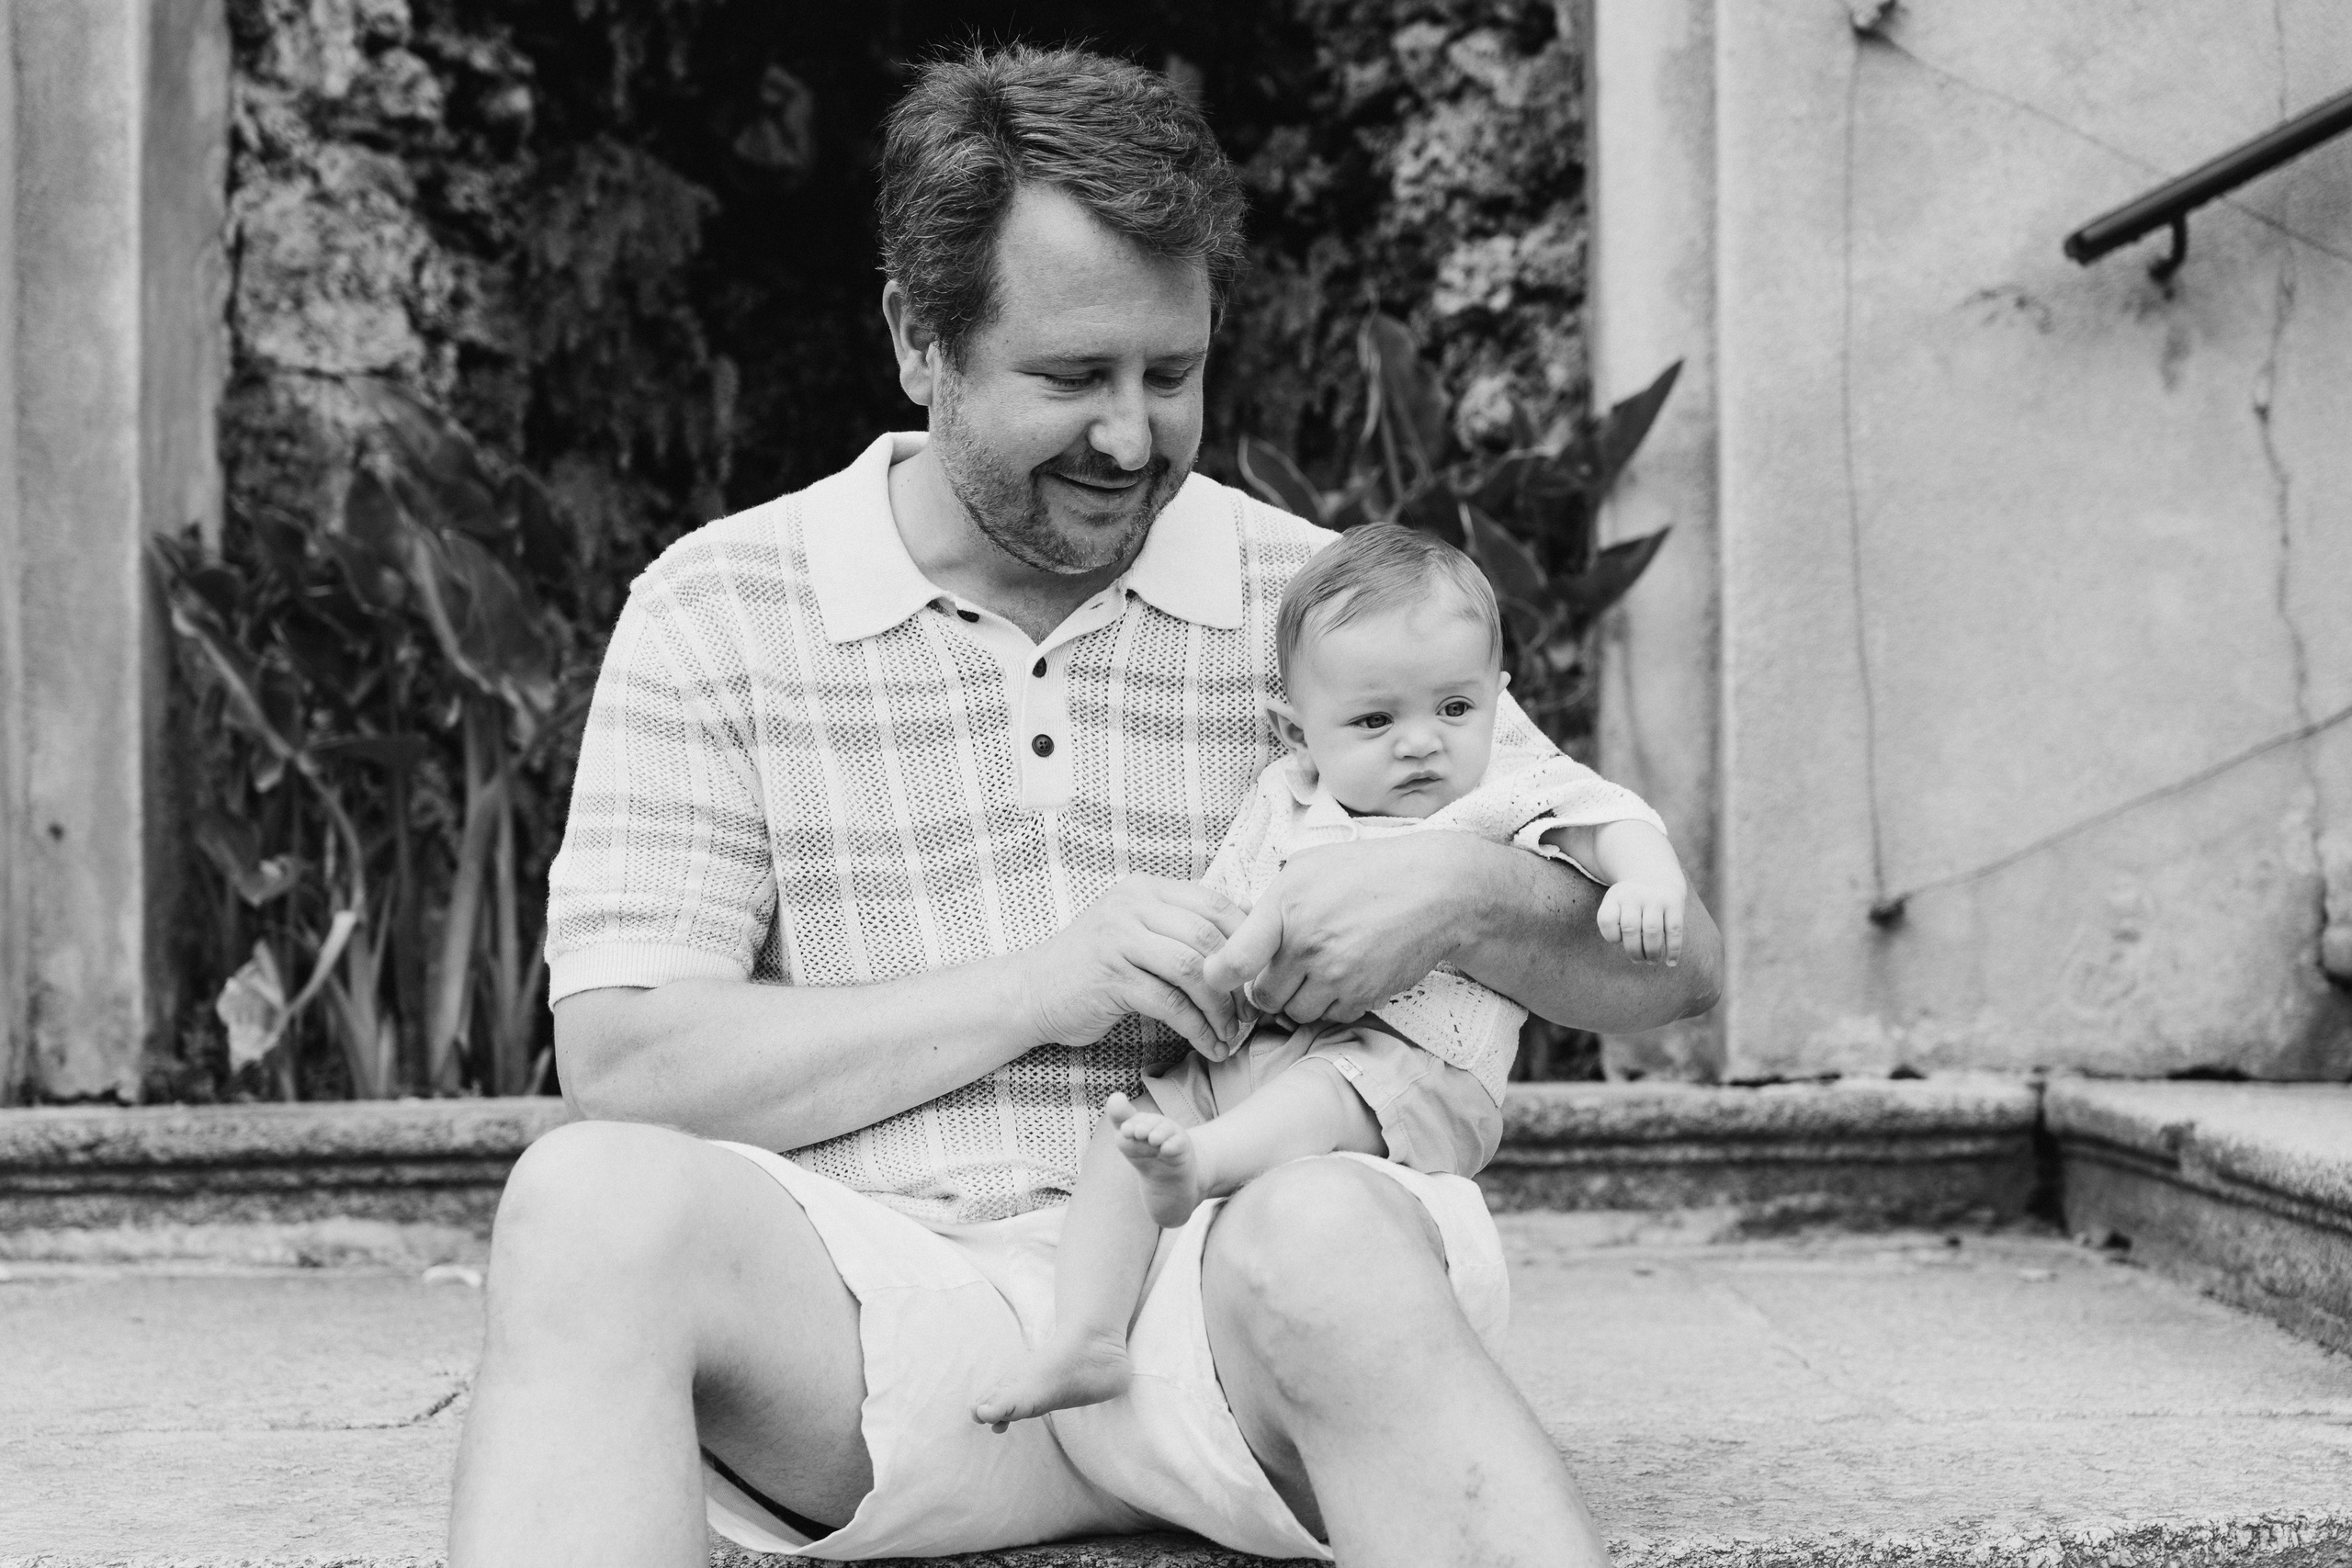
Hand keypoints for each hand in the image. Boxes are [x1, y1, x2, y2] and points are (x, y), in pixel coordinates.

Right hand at [1019, 876, 1246, 1056]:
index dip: (1247, 940)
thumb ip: (1182, 924)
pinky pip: (1170, 1004)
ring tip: (1230, 1033)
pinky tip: (1209, 1046)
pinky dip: (1197, 1029)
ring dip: (1220, 1008)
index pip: (1214, 903)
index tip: (1259, 975)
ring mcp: (1119, 939)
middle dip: (1237, 979)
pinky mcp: (1111, 978)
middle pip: (1208, 936)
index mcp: (1145, 889)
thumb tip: (1250, 923)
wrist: (1032, 992)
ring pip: (1192, 970)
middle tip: (1248, 1011)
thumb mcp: (1138, 931)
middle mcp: (1132, 906)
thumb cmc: (1094, 965)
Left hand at [1200, 834, 1469, 1023]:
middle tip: (1286, 969)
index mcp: (1284, 907)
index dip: (1217, 977)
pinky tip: (1345, 977)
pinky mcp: (1363, 994)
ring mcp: (1336, 974)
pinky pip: (1331, 1017)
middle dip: (1270, 987)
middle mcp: (1306, 945)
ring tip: (1319, 971)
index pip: (1232, 961)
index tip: (1218, 978)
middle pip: (1263, 997)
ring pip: (1296, 1014)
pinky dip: (1333, 1006)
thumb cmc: (1368, 872)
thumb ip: (1271, 902)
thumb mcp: (1308, 867)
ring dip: (1301, 1000)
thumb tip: (1239, 932)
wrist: (1434, 890)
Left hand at [1595, 879, 1685, 964]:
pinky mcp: (1674, 903)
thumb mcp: (1615, 905)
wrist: (1655, 876)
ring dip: (1652, 952)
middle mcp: (1634, 894)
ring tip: (1651, 960)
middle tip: (1638, 960)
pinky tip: (1670, 962)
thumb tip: (1636, 952)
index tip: (1619, 939)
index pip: (1607, 920)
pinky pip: (1674, 930)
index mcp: (1615, 896)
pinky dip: (1673, 950)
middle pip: (1630, 929)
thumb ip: (1616, 926)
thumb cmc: (1631, 903)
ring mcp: (1655, 898)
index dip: (1611, 936)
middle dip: (1634, 951)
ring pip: (1652, 931)